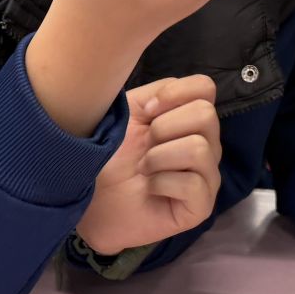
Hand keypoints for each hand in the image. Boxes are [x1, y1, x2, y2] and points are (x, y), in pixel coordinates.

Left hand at [76, 75, 221, 255]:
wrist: (87, 197)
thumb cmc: (107, 155)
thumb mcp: (128, 111)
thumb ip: (157, 91)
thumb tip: (173, 92)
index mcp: (188, 118)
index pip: (205, 87)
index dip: (174, 94)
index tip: (145, 112)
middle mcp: (205, 144)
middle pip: (206, 114)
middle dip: (163, 128)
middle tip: (144, 147)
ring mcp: (206, 176)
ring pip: (199, 148)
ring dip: (158, 157)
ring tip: (143, 169)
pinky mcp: (202, 206)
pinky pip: (192, 183)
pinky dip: (161, 182)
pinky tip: (150, 189)